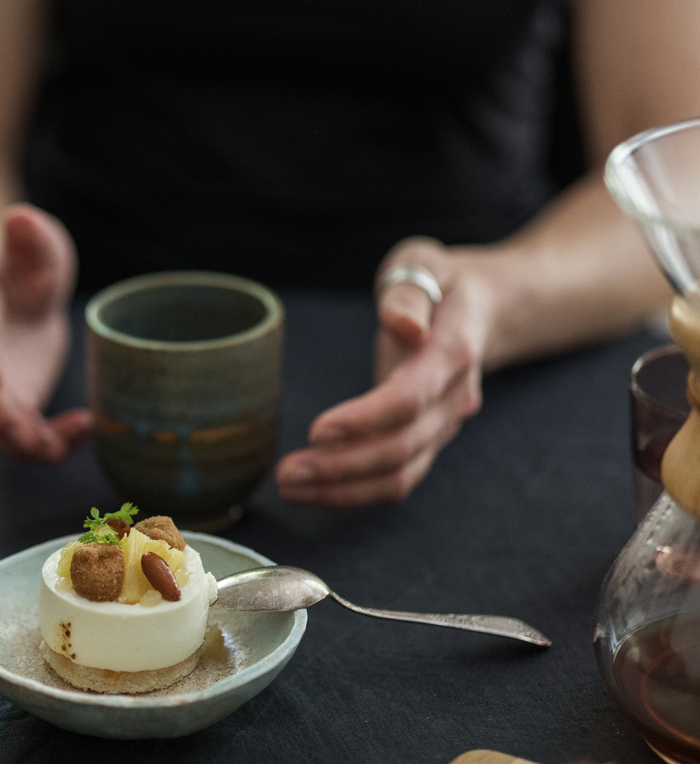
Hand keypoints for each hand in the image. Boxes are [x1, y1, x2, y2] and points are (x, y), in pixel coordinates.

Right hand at [0, 203, 90, 460]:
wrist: (22, 291)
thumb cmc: (26, 262)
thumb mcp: (36, 245)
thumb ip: (30, 238)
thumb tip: (20, 217)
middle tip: (30, 438)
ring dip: (23, 444)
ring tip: (65, 445)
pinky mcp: (5, 407)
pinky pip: (18, 437)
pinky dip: (47, 444)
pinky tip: (82, 432)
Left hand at [276, 237, 489, 505]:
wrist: (486, 311)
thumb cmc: (441, 284)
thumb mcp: (424, 262)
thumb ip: (408, 290)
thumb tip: (404, 324)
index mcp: (452, 352)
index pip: (409, 397)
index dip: (365, 419)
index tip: (316, 431)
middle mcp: (453, 399)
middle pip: (401, 447)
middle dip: (341, 466)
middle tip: (285, 472)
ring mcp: (443, 426)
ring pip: (399, 475)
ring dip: (342, 489)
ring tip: (289, 487)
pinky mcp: (427, 443)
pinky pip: (395, 480)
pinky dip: (353, 492)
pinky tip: (311, 491)